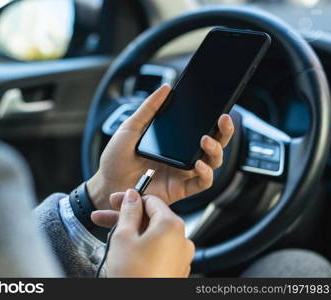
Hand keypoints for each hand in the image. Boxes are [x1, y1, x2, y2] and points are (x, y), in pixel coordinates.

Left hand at [87, 84, 233, 209]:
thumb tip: (165, 88)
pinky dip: (205, 173)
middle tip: (223, 119)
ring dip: (214, 151)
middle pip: (213, 145)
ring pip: (212, 163)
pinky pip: (202, 183)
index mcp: (173, 142)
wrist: (106, 184)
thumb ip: (148, 109)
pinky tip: (198, 164)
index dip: (214, 120)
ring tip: (205, 140)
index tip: (219, 108)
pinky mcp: (180, 189)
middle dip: (224, 133)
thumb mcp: (130, 128)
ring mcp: (182, 174)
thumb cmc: (116, 159)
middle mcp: (182, 157)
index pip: (200, 129)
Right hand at [106, 189, 193, 277]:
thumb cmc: (133, 275)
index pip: (152, 201)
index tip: (115, 200)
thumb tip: (132, 197)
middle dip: (127, 217)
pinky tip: (125, 251)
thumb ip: (129, 211)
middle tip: (105, 217)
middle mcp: (182, 240)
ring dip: (132, 232)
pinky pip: (159, 251)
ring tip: (110, 236)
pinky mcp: (176, 270)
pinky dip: (143, 247)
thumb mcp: (124, 236)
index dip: (131, 199)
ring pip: (154, 235)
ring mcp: (181, 257)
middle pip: (152, 219)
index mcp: (172, 226)